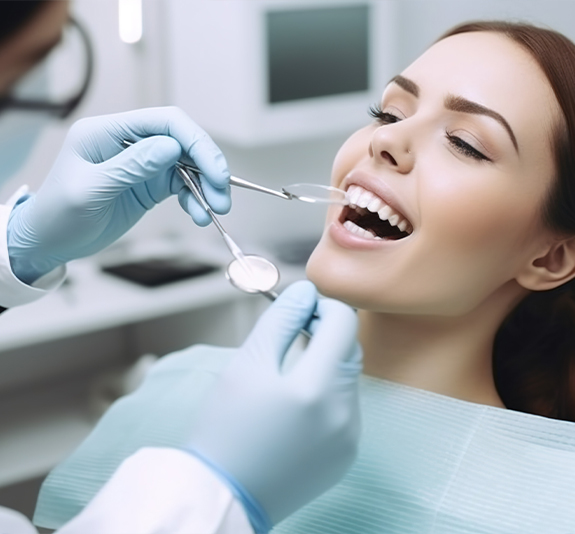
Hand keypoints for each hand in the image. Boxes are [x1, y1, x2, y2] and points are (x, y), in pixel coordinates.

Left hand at [7, 107, 229, 283]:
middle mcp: (129, 142)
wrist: (52, 241)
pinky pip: (182, 186)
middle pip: (181, 141)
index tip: (213, 170)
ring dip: (206, 186)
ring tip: (216, 210)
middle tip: (222, 193)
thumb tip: (170, 148)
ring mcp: (141, 163)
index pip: (163, 122)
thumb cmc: (59, 214)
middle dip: (207, 166)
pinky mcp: (149, 184)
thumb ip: (131, 166)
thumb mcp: (91, 190)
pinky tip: (199, 214)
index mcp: (108, 132)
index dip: (194, 141)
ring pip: (187, 165)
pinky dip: (195, 199)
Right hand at [187, 281, 361, 530]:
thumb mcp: (247, 363)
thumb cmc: (227, 428)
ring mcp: (349, 437)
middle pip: (349, 348)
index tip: (299, 311)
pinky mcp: (346, 454)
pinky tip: (296, 408)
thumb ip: (281, 319)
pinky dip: (327, 394)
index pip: (343, 321)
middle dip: (324, 334)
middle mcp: (344, 413)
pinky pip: (346, 407)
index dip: (322, 306)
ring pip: (348, 377)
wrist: (225, 493)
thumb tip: (306, 291)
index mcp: (318, 388)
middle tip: (291, 338)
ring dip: (325, 364)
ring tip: (287, 378)